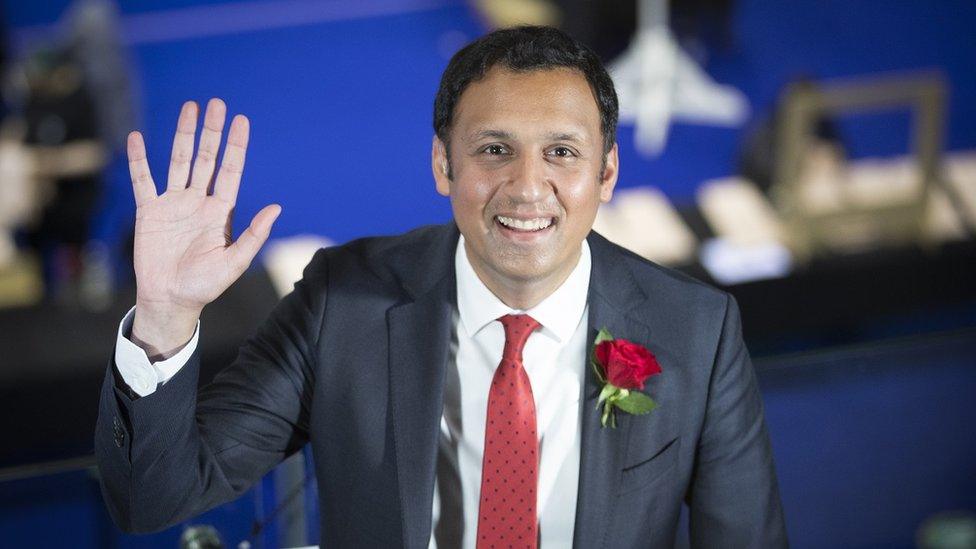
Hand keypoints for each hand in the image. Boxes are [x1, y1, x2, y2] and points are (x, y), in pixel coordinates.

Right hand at [127, 98, 280, 358]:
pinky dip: (139, 160)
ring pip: (178, 161)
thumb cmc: (205, 285)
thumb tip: (277, 208)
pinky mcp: (149, 212)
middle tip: (216, 104)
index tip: (241, 121)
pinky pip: (143, 180)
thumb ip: (253, 235)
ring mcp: (173, 204)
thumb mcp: (234, 262)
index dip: (236, 146)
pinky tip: (137, 138)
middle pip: (205, 158)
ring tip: (189, 108)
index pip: (230, 171)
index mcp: (220, 212)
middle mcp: (198, 202)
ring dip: (183, 135)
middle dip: (211, 132)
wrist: (171, 299)